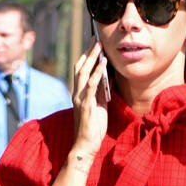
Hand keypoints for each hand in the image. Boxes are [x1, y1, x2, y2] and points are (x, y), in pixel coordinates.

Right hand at [71, 37, 108, 157]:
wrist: (86, 146)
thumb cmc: (93, 128)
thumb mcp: (99, 106)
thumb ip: (101, 93)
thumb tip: (108, 78)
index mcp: (79, 94)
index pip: (80, 70)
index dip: (86, 56)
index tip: (94, 44)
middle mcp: (77, 94)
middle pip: (80, 67)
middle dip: (88, 52)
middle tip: (96, 39)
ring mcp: (80, 99)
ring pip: (84, 73)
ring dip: (92, 58)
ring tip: (100, 47)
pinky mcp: (86, 106)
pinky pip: (91, 86)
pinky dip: (98, 73)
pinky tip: (104, 64)